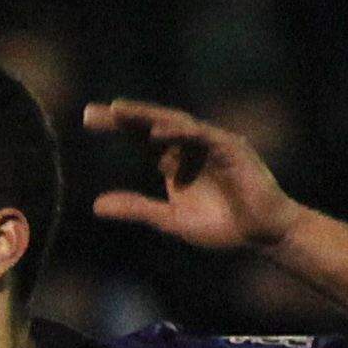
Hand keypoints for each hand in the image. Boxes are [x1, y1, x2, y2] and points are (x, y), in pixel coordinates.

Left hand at [82, 99, 301, 254]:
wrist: (261, 236)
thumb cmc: (221, 225)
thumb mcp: (169, 219)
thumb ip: (136, 208)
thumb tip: (96, 205)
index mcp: (176, 159)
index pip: (141, 135)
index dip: (117, 126)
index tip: (87, 118)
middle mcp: (192, 146)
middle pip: (154, 123)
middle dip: (126, 115)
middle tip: (93, 111)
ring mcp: (213, 144)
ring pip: (178, 123)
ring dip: (149, 116)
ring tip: (120, 112)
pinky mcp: (233, 150)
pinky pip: (205, 136)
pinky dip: (183, 132)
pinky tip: (158, 130)